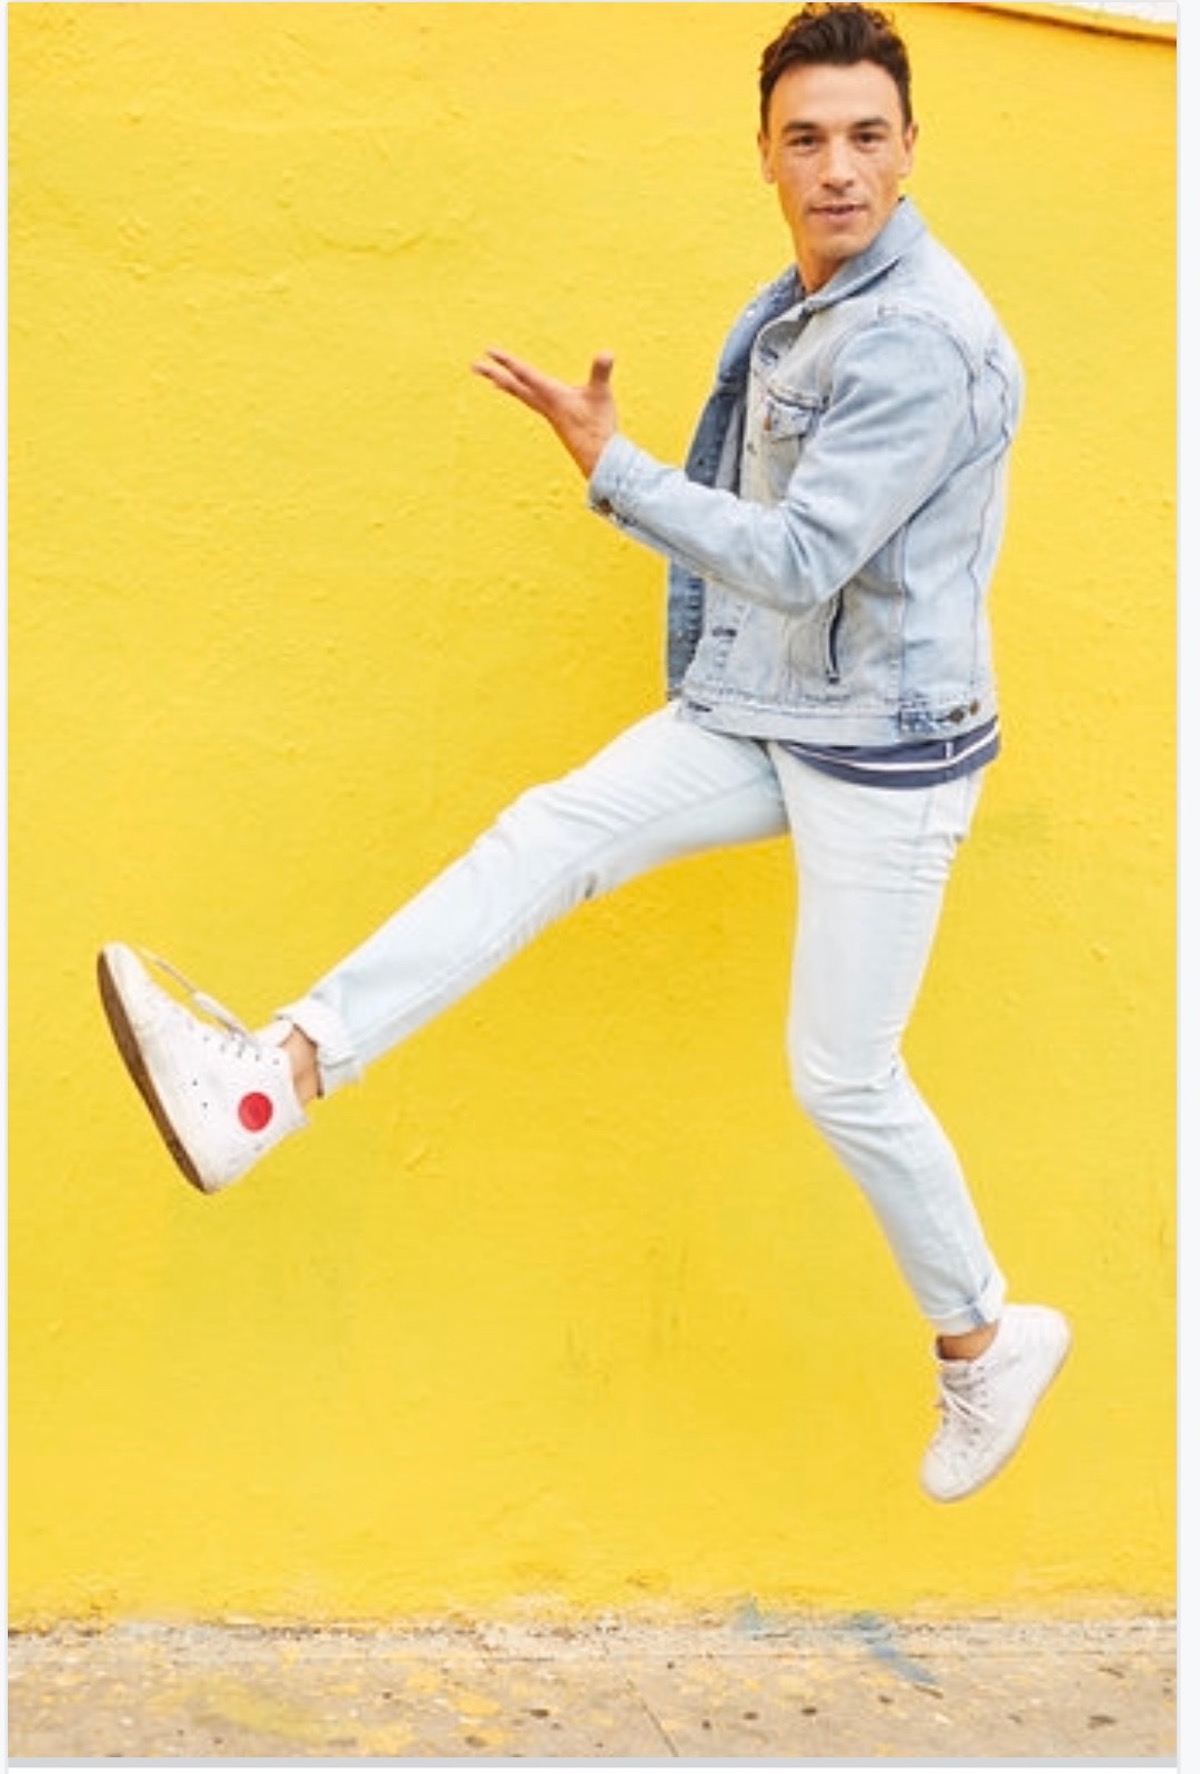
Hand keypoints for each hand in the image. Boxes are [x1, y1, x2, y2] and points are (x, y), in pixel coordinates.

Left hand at [472, 348, 617, 477]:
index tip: (489, 351)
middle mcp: (544, 404)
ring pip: (520, 394)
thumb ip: (601, 372)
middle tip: (474, 365)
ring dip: (504, 383)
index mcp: (552, 396)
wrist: (598, 459)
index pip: (525, 374)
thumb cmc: (599, 426)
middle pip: (514, 386)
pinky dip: (519, 392)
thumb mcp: (602, 395)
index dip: (508, 361)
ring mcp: (547, 412)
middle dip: (494, 373)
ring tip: (490, 377)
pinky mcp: (553, 417)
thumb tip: (608, 353)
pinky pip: (529, 401)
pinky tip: (518, 391)